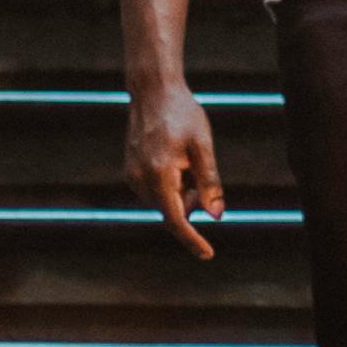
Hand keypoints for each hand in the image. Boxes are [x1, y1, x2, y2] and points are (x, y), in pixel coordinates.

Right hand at [126, 84, 224, 256]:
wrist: (153, 92)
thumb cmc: (183, 115)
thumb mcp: (203, 145)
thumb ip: (210, 182)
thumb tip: (216, 216)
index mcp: (160, 174)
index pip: (176, 219)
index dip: (192, 239)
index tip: (208, 254)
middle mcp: (140, 179)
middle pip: (173, 211)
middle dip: (192, 202)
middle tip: (201, 173)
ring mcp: (132, 176)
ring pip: (164, 202)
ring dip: (181, 193)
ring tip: (186, 160)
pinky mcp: (130, 172)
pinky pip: (155, 192)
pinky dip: (170, 186)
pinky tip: (175, 160)